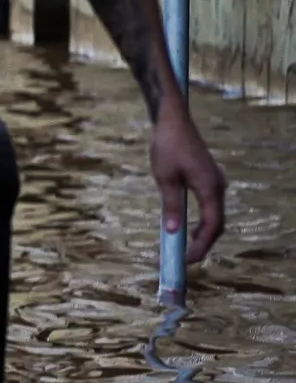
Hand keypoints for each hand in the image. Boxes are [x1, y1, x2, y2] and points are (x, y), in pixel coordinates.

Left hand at [151, 104, 226, 263]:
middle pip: (216, 223)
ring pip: (214, 215)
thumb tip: (172, 231)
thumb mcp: (165, 178)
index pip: (212, 226)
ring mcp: (214, 182)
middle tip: (185, 260)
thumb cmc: (168, 147)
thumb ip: (170, 205)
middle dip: (203, 243)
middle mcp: (217, 187)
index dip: (201, 245)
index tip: (188, 260)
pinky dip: (201, 220)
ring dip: (202, 233)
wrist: (173, 121)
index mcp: (210, 188)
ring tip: (185, 248)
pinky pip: (209, 206)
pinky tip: (187, 228)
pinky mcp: (208, 179)